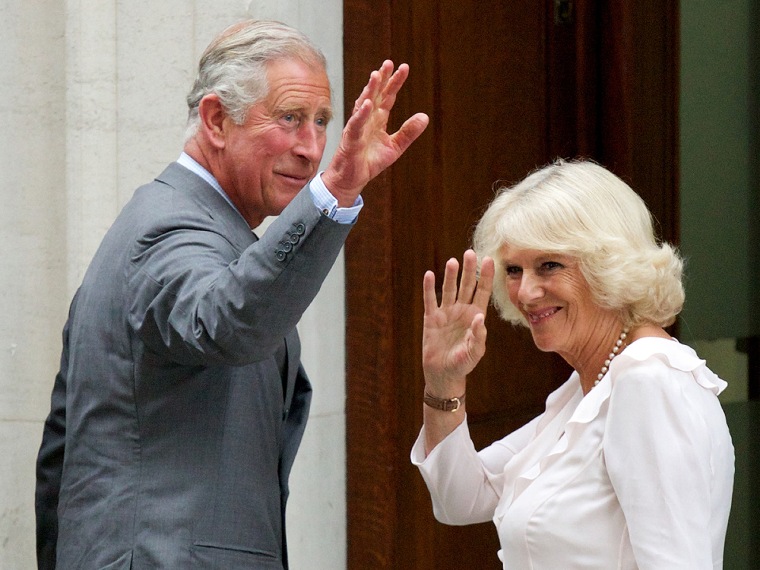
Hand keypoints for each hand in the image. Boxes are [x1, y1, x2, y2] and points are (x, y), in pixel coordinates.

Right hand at [322, 60, 428, 205]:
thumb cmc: (369, 162)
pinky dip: (361, 114)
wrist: (352, 179)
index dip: (395, 82)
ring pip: (363, 104)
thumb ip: (408, 132)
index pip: (388, 96)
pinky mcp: (351, 138)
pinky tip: (367, 103)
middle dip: (382, 78)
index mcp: (378, 119)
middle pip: (376, 94)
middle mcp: (367, 118)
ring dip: (370, 90)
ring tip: (376, 75)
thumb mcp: (395, 147)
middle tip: (389, 63)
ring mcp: (358, 126)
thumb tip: (425, 117)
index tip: (404, 67)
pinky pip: (356, 124)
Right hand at [422, 250, 493, 395]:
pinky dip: (429, 288)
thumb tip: (479, 317)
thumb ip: (478, 335)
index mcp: (475, 316)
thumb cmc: (463, 364)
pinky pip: (430, 300)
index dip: (486, 276)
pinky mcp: (431, 318)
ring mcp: (446, 313)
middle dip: (469, 270)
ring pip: (449, 289)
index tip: (489, 260)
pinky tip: (430, 275)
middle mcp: (462, 310)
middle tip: (470, 252)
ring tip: (453, 261)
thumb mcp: (475, 352)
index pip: (482, 291)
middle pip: (466, 285)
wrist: (443, 374)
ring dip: (451, 275)